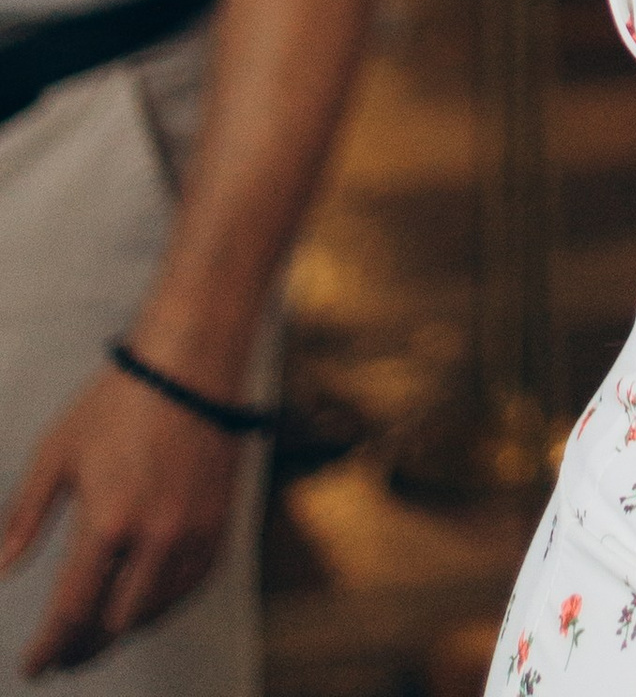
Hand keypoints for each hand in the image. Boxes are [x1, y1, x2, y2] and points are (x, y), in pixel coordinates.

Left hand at [0, 361, 243, 674]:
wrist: (191, 364)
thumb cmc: (118, 402)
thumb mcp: (56, 453)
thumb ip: (24, 516)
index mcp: (108, 521)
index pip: (72, 611)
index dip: (49, 648)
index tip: (33, 667)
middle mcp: (155, 537)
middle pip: (113, 624)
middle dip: (82, 648)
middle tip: (62, 657)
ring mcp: (192, 533)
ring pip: (152, 613)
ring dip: (119, 630)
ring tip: (96, 633)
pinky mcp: (218, 524)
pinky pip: (187, 588)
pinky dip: (159, 606)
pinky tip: (139, 603)